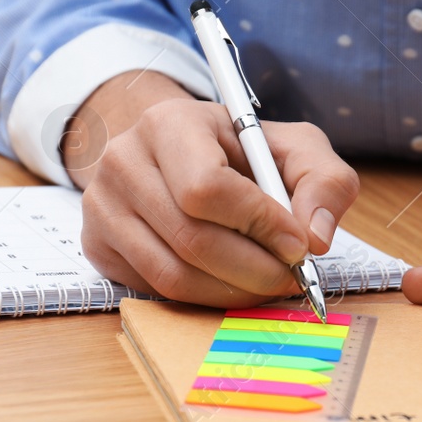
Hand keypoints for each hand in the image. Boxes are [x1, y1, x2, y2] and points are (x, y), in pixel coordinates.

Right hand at [66, 72, 359, 305]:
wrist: (175, 156)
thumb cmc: (240, 152)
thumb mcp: (294, 148)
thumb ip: (324, 182)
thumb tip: (315, 237)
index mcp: (169, 123)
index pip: (206, 187)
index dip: (258, 224)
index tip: (298, 245)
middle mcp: (123, 161)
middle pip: (191, 239)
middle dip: (253, 268)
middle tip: (290, 277)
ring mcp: (102, 207)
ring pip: (172, 275)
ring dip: (232, 291)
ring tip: (266, 283)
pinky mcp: (98, 247)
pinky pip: (154, 290)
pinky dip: (203, 298)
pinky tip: (230, 284)